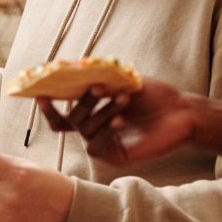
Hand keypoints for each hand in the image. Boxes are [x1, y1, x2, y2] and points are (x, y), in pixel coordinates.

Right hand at [37, 78, 198, 163]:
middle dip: (84, 102)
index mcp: (91, 115)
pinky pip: (96, 146)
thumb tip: (72, 65)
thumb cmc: (154, 96)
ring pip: (86, 130)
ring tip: (124, 99)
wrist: (181, 112)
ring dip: (103, 112)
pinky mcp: (112, 156)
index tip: (40, 95)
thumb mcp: (123, 80)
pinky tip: (121, 120)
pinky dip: (106, 131)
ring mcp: (101, 144)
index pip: (61, 117)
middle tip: (99, 88)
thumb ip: (98, 75)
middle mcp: (92, 131)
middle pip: (71, 120)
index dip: (49, 108)